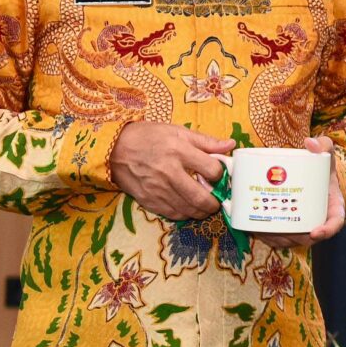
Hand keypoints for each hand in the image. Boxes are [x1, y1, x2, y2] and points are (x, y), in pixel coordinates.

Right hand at [111, 121, 235, 223]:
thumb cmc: (148, 137)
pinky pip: (173, 214)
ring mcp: (158, 189)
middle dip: (215, 203)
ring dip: (202, 211)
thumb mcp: (178, 132)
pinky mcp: (148, 200)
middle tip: (217, 200)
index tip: (218, 175)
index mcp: (179, 151)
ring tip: (205, 205)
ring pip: (188, 210)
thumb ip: (206, 141)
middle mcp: (169, 173)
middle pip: (201, 197)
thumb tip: (230, 145)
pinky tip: (188, 207)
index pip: (212, 170)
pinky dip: (185, 214)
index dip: (220, 175)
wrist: (115, 149)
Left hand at [261, 136, 343, 248]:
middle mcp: (321, 219)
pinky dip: (271, 237)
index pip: (336, 222)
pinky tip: (257, 231)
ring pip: (294, 239)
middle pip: (310, 236)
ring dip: (280, 240)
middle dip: (294, 238)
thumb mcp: (326, 153)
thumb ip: (323, 145)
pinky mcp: (293, 226)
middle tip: (278, 231)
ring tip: (264, 232)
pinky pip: (283, 237)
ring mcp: (307, 225)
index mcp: (334, 206)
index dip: (327, 231)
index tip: (315, 232)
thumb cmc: (321, 165)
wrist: (312, 173)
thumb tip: (309, 143)